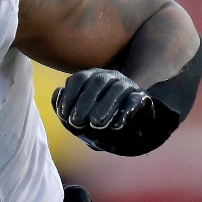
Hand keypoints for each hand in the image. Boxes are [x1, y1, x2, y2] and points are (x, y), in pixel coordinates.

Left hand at [52, 69, 170, 156]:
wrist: (129, 125)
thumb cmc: (97, 118)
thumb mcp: (79, 115)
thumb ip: (65, 106)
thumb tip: (58, 93)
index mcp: (91, 77)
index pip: (79, 79)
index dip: (69, 96)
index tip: (63, 115)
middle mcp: (109, 77)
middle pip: (97, 82)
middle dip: (84, 102)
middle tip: (76, 122)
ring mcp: (127, 85)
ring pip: (117, 89)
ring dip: (104, 106)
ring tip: (95, 124)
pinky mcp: (143, 97)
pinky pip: (136, 100)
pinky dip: (126, 112)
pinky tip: (116, 125)